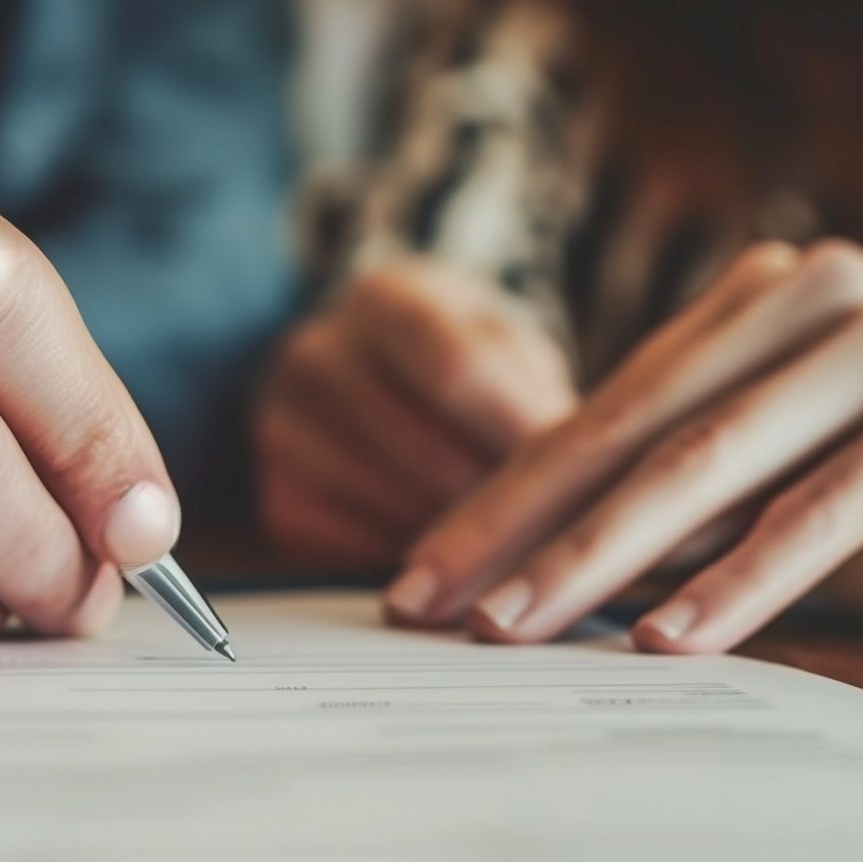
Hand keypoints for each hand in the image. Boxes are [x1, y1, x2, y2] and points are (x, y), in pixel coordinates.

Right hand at [256, 259, 574, 565]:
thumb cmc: (461, 352)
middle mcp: (315, 356)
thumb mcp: (506, 341)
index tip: (582, 475)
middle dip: (506, 504)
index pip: (454, 369)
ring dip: (469, 544)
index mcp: (382, 298)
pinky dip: (418, 563)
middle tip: (565, 537)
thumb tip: (578, 480)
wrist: (371, 366)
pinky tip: (459, 560)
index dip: (519, 431)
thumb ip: (534, 393)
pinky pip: (361, 552)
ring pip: (398, 511)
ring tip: (523, 552)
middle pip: (428, 453)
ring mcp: (284, 430)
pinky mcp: (280, 498)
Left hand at [384, 240, 862, 653]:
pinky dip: (742, 578)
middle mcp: (815, 292)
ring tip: (518, 628)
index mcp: (761, 294)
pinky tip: (673, 639)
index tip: (415, 576)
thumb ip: (701, 475)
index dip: (502, 494)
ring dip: (602, 555)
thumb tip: (546, 561)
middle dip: (519, 527)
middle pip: (636, 430)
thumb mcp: (804, 455)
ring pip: (713, 465)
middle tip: (428, 607)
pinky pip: (824, 509)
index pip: (604, 406)